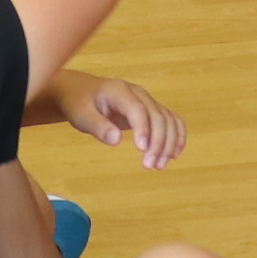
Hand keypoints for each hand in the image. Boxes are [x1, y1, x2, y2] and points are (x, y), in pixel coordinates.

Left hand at [62, 73, 186, 168]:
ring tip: (159, 166)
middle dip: (158, 142)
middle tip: (149, 166)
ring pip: (168, 119)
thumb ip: (97, 127)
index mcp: (119, 91)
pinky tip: (174, 154)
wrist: (81, 91)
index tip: (141, 150)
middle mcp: (138, 93)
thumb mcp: (81, 115)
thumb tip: (116, 140)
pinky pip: (172, 120)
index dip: (143, 129)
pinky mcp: (151, 110)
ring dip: (169, 143)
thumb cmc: (79, 103)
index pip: (137, 109)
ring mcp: (147, 101)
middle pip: (157, 115)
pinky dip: (177, 136)